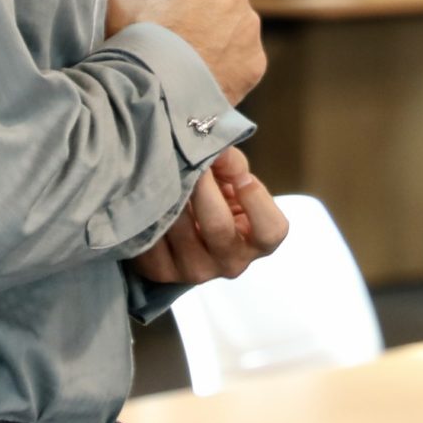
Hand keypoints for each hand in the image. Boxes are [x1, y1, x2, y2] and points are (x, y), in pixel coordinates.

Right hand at [106, 0, 265, 102]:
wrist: (155, 89)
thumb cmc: (132, 39)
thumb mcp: (116, 0)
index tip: (161, 12)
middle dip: (201, 14)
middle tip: (176, 39)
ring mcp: (249, 25)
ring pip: (233, 30)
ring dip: (217, 41)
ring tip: (188, 64)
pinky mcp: (256, 58)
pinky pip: (241, 62)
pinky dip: (226, 70)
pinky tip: (203, 80)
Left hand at [129, 147, 290, 284]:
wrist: (188, 223)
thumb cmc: (221, 198)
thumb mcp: (235, 179)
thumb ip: (232, 163)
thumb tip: (215, 151)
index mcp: (258, 243)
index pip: (270, 230)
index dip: (255, 198)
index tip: (241, 175)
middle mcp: (231, 264)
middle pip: (218, 226)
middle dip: (204, 187)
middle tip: (193, 163)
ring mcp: (195, 271)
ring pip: (180, 230)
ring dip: (173, 195)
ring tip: (169, 173)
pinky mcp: (161, 271)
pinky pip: (153, 239)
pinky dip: (152, 212)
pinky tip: (153, 196)